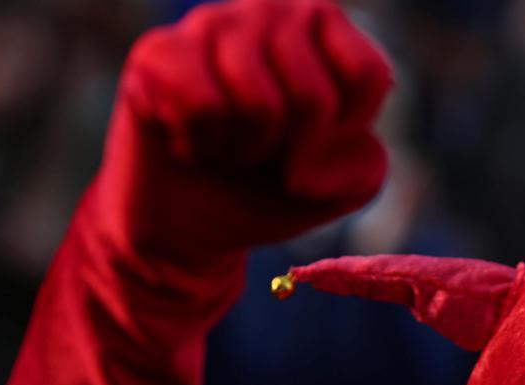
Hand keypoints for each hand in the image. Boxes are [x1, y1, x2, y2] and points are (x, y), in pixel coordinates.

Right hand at [93, 0, 391, 264]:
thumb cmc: (272, 189)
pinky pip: (201, 107)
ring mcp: (211, 23)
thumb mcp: (340, 188)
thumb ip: (364, 168)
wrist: (190, 224)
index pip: (366, 75)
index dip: (348, 134)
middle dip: (292, 152)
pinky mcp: (157, 51)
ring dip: (245, 151)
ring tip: (230, 147)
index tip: (320, 147)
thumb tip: (308, 166)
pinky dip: (199, 145)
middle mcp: (271, 10)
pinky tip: (190, 141)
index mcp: (325, 28)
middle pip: (313, 98)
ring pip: (257, 104)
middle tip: (265, 153)